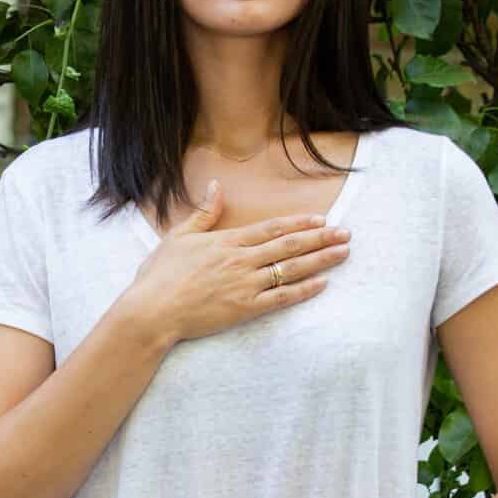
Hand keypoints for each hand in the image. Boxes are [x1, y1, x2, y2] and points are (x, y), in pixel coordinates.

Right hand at [121, 182, 350, 346]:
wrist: (151, 311)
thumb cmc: (159, 275)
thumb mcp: (178, 237)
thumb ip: (203, 213)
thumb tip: (216, 186)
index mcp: (226, 242)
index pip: (271, 228)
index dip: (299, 223)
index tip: (322, 219)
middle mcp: (241, 260)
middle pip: (289, 246)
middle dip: (321, 239)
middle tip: (346, 233)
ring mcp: (245, 285)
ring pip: (291, 269)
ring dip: (320, 260)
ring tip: (343, 253)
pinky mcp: (244, 309)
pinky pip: (281, 298)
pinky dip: (303, 290)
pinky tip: (322, 283)